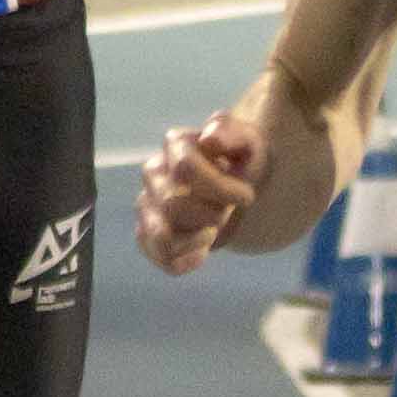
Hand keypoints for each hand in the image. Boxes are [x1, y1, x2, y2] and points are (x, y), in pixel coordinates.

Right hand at [136, 110, 264, 275]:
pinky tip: (202, 255)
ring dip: (194, 240)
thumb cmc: (242, 161)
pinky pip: (156, 256)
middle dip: (209, 214)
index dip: (219, 189)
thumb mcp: (248, 142)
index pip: (185, 170)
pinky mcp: (148, 232)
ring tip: (213, 232)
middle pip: (171, 204)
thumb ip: (231, 134)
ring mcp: (147, 204)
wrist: (240, 184)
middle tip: (227, 211)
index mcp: (175, 145)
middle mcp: (154, 172)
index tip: (247, 197)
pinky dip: (182, 262)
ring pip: (158, 234)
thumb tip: (208, 140)